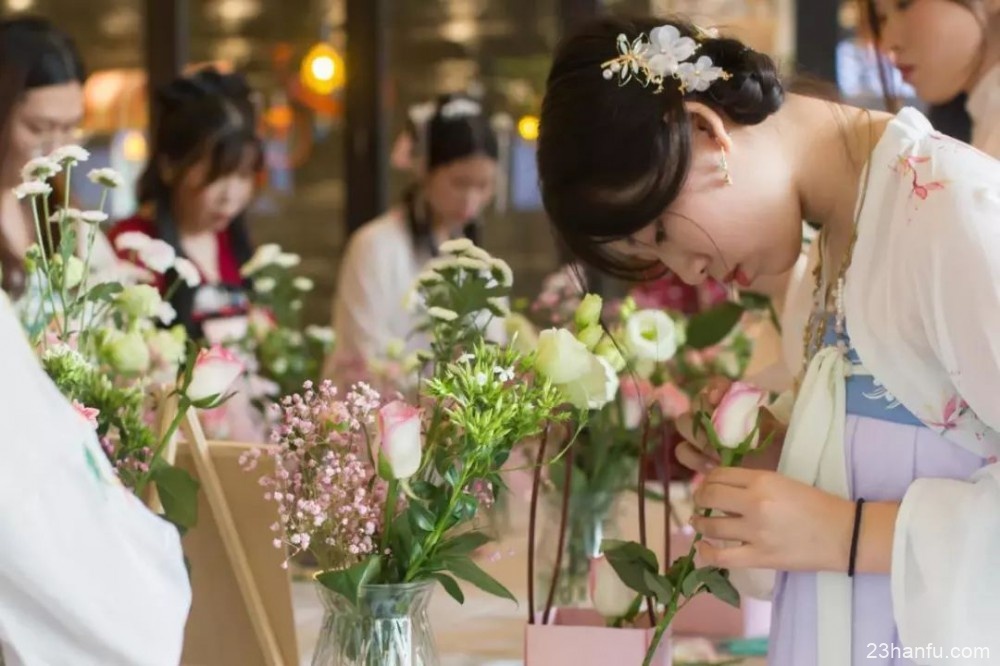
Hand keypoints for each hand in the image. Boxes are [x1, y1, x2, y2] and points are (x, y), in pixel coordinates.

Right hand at [675, 379, 784, 474]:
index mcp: (733, 402)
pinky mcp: (695, 455)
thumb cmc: (774, 450)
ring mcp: (701, 433)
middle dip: (704, 418)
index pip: (717, 384)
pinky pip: (683, 450)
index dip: (715, 388)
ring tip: (716, 454)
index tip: (718, 399)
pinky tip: (712, 466)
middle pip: (695, 403)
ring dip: (698, 438)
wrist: (773, 474)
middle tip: (719, 437)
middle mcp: (714, 412)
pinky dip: (695, 458)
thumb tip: (743, 415)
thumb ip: (760, 416)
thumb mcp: (775, 430)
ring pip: (683, 424)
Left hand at [689, 467, 853, 571]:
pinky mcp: (760, 557)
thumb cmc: (817, 504)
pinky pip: (721, 557)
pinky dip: (706, 552)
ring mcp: (755, 532)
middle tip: (701, 503)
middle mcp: (754, 503)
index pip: (719, 475)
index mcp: (762, 480)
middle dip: (700, 499)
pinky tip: (703, 547)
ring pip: (711, 526)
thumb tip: (722, 487)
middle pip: (709, 497)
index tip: (708, 486)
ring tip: (700, 522)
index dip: (708, 480)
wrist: (844, 534)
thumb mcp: (783, 482)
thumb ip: (753, 483)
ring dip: (700, 523)